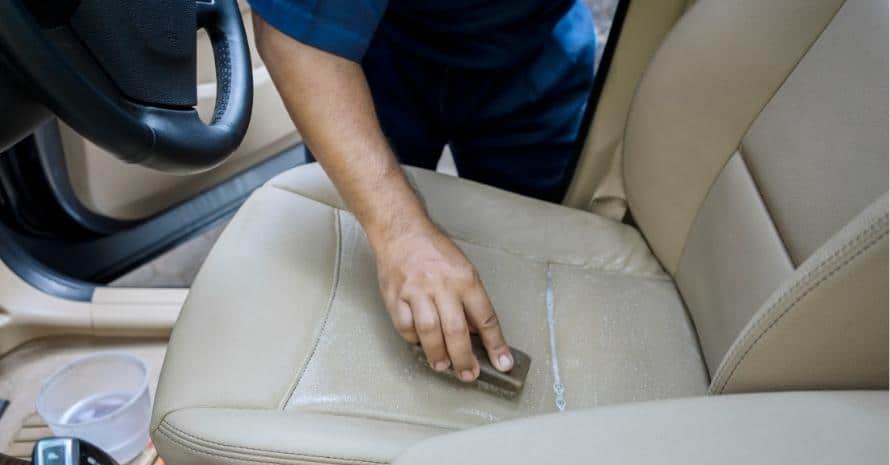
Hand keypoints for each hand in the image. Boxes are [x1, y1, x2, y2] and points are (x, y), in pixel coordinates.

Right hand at [373, 220, 512, 381]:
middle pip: (456, 330)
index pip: (485, 317)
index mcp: (465, 279)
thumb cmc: (434, 251)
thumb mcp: (463, 269)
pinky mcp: (395, 297)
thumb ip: (470, 300)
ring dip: (438, 355)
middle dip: (464, 358)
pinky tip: (421, 344)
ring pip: (429, 332)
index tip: (503, 363)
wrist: (401, 232)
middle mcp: (441, 286)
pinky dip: (414, 340)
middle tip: (468, 374)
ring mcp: (416, 292)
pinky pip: (406, 327)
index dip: (496, 344)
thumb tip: (477, 334)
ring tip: (443, 366)